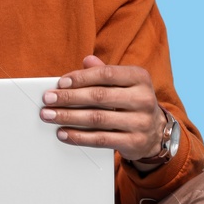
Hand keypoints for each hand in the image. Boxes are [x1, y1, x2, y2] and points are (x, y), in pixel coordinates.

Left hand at [40, 54, 164, 161]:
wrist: (156, 132)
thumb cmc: (131, 102)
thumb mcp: (124, 83)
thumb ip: (105, 72)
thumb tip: (86, 60)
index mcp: (140, 78)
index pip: (106, 74)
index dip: (81, 77)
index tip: (60, 83)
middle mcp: (143, 99)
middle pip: (99, 96)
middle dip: (69, 98)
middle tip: (47, 99)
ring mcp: (140, 122)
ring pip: (97, 119)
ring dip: (68, 117)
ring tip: (50, 115)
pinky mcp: (134, 142)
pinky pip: (101, 139)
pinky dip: (79, 137)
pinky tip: (63, 133)